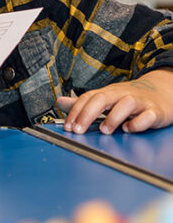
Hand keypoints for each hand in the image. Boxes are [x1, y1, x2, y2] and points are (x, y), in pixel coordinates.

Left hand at [57, 69, 172, 133]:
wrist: (162, 93)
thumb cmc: (129, 99)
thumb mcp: (105, 98)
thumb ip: (83, 103)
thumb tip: (59, 102)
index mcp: (108, 93)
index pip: (87, 98)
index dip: (75, 112)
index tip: (68, 127)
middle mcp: (122, 95)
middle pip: (102, 98)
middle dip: (87, 114)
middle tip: (78, 130)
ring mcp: (139, 102)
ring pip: (126, 104)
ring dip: (113, 117)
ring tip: (104, 130)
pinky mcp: (155, 112)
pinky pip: (147, 116)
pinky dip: (138, 123)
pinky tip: (129, 129)